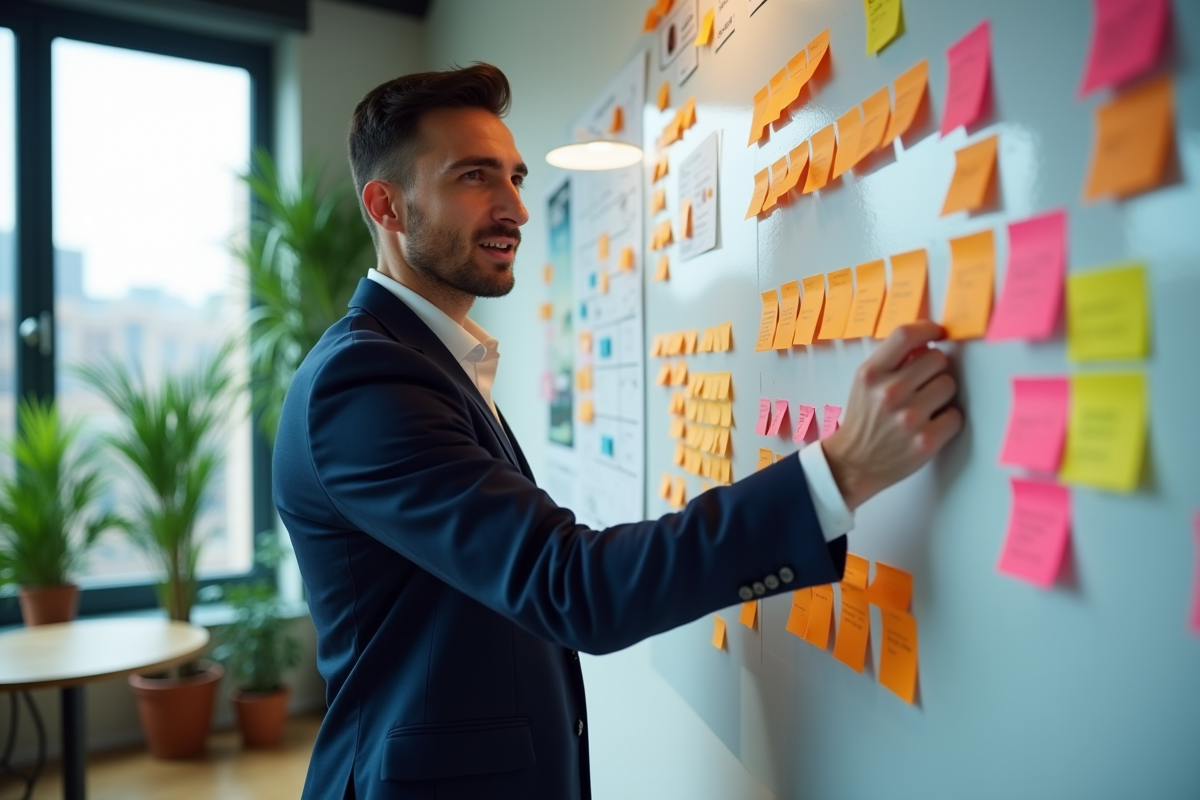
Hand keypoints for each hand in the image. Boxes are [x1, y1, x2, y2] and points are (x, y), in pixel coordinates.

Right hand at [822, 321, 962, 510]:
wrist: (853, 463)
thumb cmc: (863, 419)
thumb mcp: (865, 383)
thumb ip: (891, 361)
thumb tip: (927, 342)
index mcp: (871, 374)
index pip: (905, 335)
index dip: (928, 329)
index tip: (938, 333)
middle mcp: (889, 393)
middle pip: (937, 358)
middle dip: (934, 368)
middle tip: (924, 382)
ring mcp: (909, 417)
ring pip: (949, 384)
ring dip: (942, 393)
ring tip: (926, 405)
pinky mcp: (926, 441)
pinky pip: (955, 415)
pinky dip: (947, 419)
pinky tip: (930, 424)